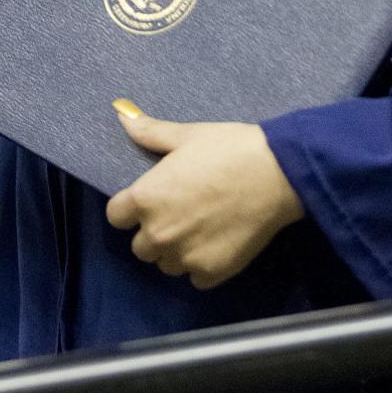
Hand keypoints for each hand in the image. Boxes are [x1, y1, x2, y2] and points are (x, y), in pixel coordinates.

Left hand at [104, 103, 302, 290]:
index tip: (150, 200)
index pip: (115, 216)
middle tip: (181, 211)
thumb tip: (121, 114)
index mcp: (147, 198)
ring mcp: (184, 257)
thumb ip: (150, 132)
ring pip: (166, 264)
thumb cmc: (228, 148)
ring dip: (177, 250)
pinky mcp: (210, 273)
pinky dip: (202, 264)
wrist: (276, 173)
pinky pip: (194, 277)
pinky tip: (219, 241)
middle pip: (140, 246)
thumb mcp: (186, 135)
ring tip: (201, 227)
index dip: (129, 208)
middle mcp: (159, 233)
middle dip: (154, 231)